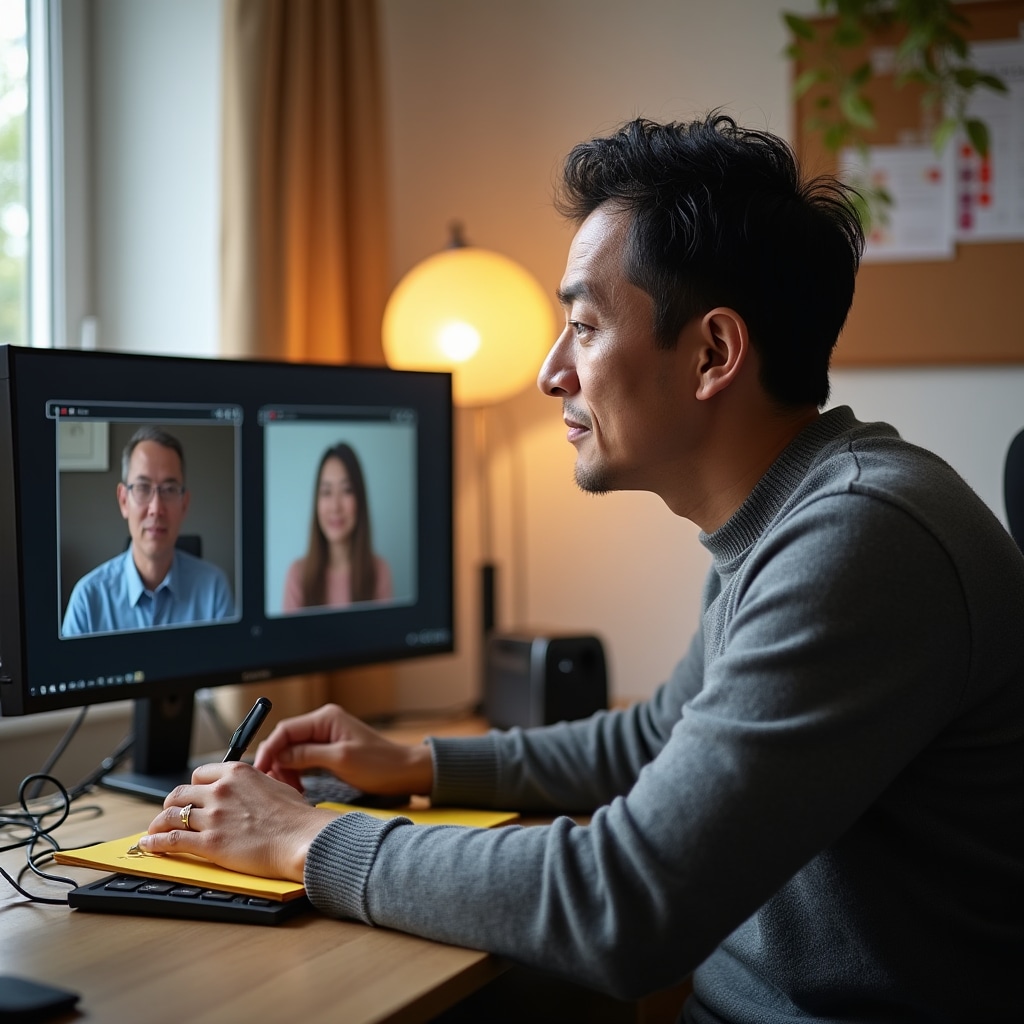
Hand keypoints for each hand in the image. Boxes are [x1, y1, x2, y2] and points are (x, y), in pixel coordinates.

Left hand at [137, 761, 337, 880]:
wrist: (300, 838)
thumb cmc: (297, 817)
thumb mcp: (276, 786)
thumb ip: (256, 785)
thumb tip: (252, 791)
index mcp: (238, 773)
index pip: (200, 773)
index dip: (195, 786)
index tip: (194, 794)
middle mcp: (221, 791)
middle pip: (180, 793)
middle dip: (173, 804)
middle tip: (172, 812)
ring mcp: (213, 817)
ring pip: (171, 815)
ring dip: (159, 823)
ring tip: (154, 829)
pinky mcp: (209, 843)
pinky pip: (172, 839)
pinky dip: (156, 841)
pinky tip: (149, 844)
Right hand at [252, 703, 433, 796]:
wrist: (405, 772)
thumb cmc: (380, 764)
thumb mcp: (341, 760)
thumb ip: (307, 755)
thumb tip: (279, 756)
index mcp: (326, 718)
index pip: (285, 729)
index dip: (269, 749)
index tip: (259, 770)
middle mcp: (323, 723)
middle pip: (286, 740)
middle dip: (276, 762)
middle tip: (274, 786)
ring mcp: (326, 736)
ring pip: (292, 751)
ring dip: (285, 770)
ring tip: (289, 790)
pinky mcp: (329, 750)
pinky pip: (303, 759)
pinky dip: (296, 773)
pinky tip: (297, 788)